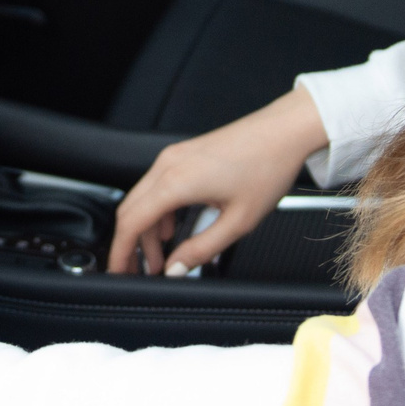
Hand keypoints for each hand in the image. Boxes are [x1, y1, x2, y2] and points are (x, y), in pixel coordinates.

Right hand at [107, 86, 330, 275]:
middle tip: (140, 273)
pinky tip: (172, 229)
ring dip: (146, 231)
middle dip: (131, 246)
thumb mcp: (237, 222)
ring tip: (162, 258)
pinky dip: (157, 212)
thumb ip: (201, 250)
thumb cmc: (267, 167)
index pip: (131, 223)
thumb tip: (176, 269)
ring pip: (142, 199)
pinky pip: (156, 187)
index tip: (120, 273)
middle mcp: (167, 165)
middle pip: (130, 211)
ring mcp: (173, 157)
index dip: (121, 253)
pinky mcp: (182, 154)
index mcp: (176, 182)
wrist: (284, 131)